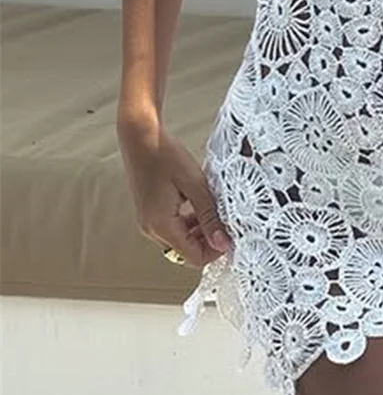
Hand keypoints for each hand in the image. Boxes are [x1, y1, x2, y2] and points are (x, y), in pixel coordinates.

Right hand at [117, 110, 231, 268]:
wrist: (140, 136)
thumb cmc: (164, 155)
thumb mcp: (195, 185)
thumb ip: (210, 216)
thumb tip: (222, 243)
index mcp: (161, 225)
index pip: (193, 257)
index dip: (216, 250)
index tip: (231, 235)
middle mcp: (151, 228)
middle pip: (186, 251)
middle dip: (208, 241)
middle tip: (225, 222)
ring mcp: (148, 220)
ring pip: (180, 240)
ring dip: (199, 231)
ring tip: (214, 211)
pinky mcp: (150, 212)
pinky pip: (172, 227)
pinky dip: (188, 222)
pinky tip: (200, 205)